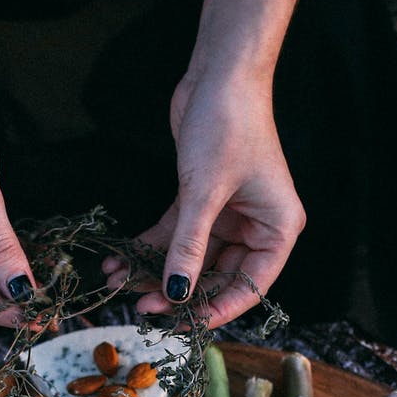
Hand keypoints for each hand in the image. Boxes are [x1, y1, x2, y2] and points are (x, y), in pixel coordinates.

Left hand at [113, 69, 304, 327]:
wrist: (220, 73)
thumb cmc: (229, 124)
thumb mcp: (205, 191)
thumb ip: (189, 246)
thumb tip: (176, 292)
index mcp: (277, 230)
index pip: (250, 286)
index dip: (215, 309)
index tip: (180, 324)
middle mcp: (257, 227)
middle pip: (216, 275)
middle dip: (177, 290)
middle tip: (140, 306)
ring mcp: (228, 214)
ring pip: (190, 257)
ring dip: (155, 270)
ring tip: (119, 283)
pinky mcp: (202, 199)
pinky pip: (175, 233)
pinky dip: (149, 245)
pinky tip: (120, 258)